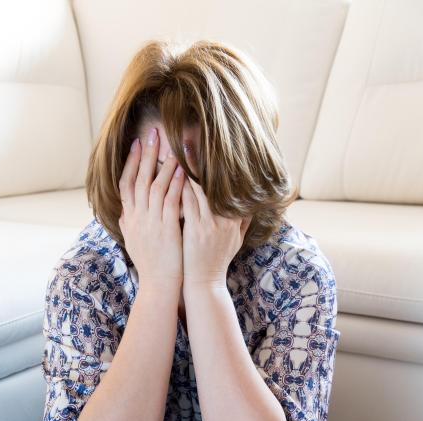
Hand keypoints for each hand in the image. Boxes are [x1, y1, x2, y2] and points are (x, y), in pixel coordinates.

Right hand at [118, 128, 185, 287]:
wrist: (158, 287)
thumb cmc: (150, 266)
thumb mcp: (133, 243)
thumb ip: (128, 226)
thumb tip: (122, 214)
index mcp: (129, 220)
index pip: (126, 184)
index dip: (131, 163)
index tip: (137, 144)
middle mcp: (137, 218)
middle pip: (139, 179)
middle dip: (146, 154)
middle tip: (153, 132)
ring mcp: (151, 223)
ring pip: (155, 187)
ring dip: (163, 164)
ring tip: (171, 146)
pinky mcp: (166, 230)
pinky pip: (170, 202)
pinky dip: (175, 185)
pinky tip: (182, 171)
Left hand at [180, 144, 252, 287]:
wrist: (205, 285)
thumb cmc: (217, 263)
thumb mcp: (237, 242)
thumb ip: (243, 221)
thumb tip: (252, 204)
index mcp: (234, 218)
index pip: (227, 184)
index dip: (218, 163)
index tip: (212, 143)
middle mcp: (225, 218)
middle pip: (214, 181)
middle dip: (202, 157)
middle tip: (191, 134)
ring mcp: (211, 224)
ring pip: (200, 188)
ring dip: (187, 167)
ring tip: (177, 146)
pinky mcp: (196, 230)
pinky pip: (188, 202)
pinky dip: (180, 186)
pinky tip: (170, 172)